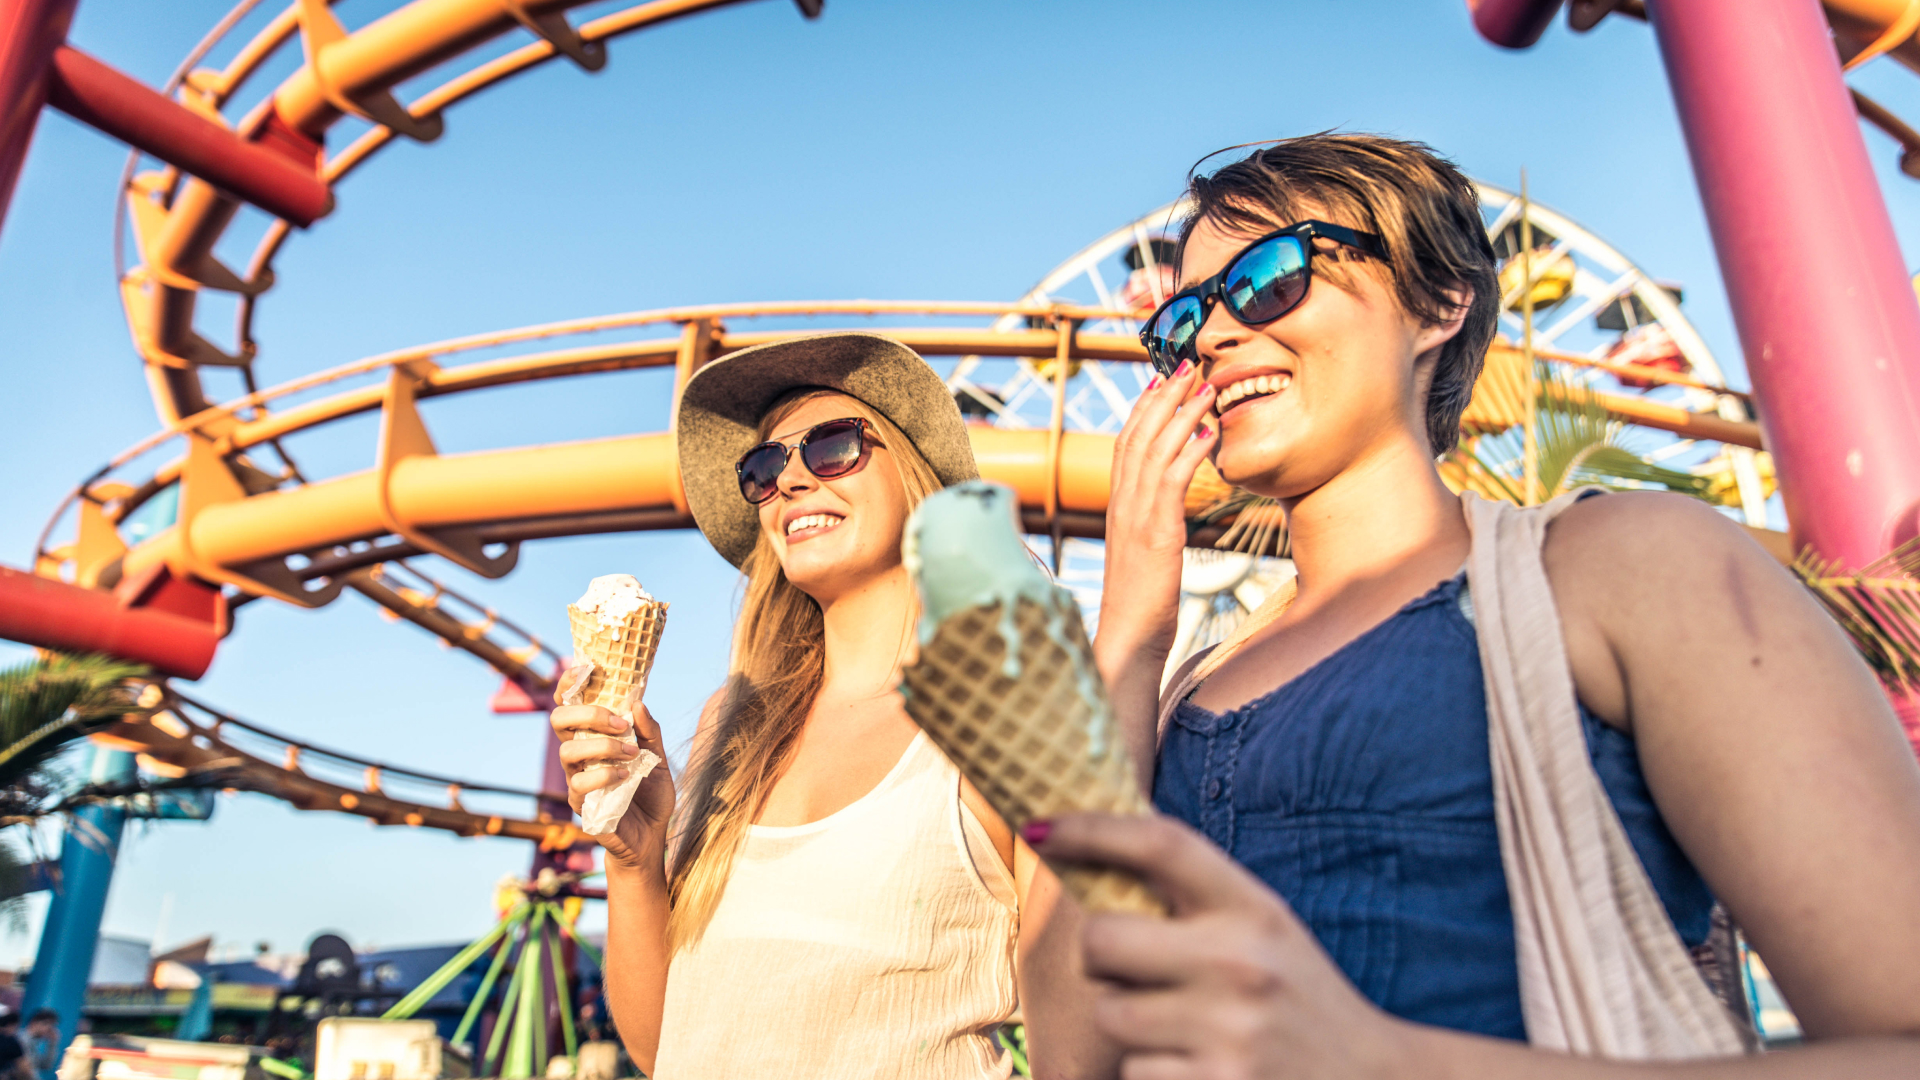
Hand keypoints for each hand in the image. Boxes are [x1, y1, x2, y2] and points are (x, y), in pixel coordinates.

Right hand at [551, 667, 674, 872]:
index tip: (586, 667)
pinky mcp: (580, 804)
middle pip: (560, 720)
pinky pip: (579, 783)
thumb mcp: (659, 758)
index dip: (571, 683)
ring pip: (567, 751)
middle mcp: (580, 754)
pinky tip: (626, 778)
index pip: (571, 704)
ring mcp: (576, 779)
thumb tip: (637, 703)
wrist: (653, 837)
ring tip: (631, 755)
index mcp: (595, 737)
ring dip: (602, 747)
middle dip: (587, 713)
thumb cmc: (651, 794)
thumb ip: (650, 731)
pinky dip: (605, 775)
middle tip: (620, 723)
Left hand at [1031, 813, 1418, 1079]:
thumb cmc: (1297, 997)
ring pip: (1111, 1013)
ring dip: (1132, 1024)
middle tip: (1132, 969)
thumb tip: (1090, 848)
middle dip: (1101, 956)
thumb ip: (1194, 897)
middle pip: (1103, 939)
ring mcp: (1228, 1033)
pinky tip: (1200, 1067)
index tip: (1041, 827)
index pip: (1162, 844)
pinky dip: (1155, 1072)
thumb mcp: (1263, 929)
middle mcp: (1241, 965)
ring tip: (1186, 1029)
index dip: (1092, 828)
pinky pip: (1134, 1071)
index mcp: (1254, 910)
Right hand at [1098, 361, 1215, 674]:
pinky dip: (1191, 449)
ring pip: (1155, 448)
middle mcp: (1122, 504)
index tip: (1161, 380)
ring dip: (1181, 412)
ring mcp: (1135, 516)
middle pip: (1138, 435)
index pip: (1126, 444)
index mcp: (1118, 507)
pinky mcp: (1156, 532)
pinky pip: (1173, 479)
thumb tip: (1165, 517)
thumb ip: (1152, 529)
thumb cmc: (1141, 606)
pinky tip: (1211, 431)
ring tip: (1204, 383)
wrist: (1128, 640)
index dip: (1143, 408)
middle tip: (1185, 363)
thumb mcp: (1145, 558)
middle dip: (1162, 396)